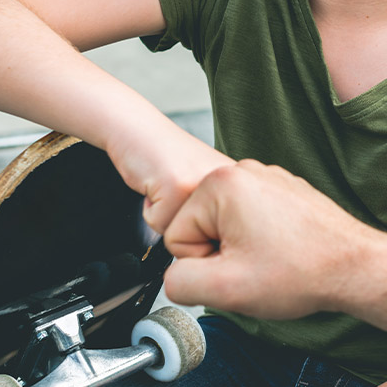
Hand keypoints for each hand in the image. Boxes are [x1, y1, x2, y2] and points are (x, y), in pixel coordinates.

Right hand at [104, 118, 233, 234]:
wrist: (141, 131)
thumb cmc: (171, 162)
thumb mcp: (206, 191)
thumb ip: (222, 217)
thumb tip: (221, 255)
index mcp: (245, 186)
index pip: (226, 238)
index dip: (203, 225)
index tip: (195, 198)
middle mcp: (231, 184)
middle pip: (205, 238)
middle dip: (186, 221)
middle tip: (180, 189)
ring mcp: (205, 185)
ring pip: (182, 236)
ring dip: (168, 218)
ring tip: (169, 186)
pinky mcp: (178, 187)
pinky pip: (159, 225)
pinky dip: (151, 211)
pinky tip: (156, 183)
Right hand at [162, 160, 376, 319]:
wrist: (355, 267)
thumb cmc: (303, 272)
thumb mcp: (223, 289)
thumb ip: (178, 282)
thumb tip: (174, 276)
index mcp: (222, 184)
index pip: (177, 236)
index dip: (202, 264)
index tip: (236, 268)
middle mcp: (244, 172)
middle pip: (201, 227)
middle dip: (222, 255)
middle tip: (256, 267)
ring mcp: (268, 179)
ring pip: (227, 227)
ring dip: (242, 250)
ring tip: (273, 261)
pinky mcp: (286, 191)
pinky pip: (253, 222)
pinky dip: (264, 241)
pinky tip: (285, 253)